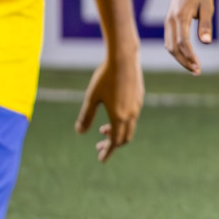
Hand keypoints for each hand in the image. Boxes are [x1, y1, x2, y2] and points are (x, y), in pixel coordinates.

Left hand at [77, 44, 142, 161]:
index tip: (101, 159)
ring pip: (129, 127)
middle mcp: (131, 114)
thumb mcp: (91, 97)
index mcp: (119, 116)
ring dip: (116, 132)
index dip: (107, 151)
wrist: (124, 59)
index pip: (115, 141)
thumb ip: (86, 116)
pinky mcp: (139, 98)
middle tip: (99, 145)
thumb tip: (80, 132)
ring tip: (102, 129)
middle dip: (112, 144)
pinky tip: (113, 114)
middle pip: (124, 137)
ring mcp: (137, 106)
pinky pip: (132, 116)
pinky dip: (122, 122)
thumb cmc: (104, 77)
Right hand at [163, 0, 213, 73]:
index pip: (183, 42)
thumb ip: (206, 25)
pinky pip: (169, 41)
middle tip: (197, 72)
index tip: (199, 66)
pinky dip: (177, 51)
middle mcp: (170, 21)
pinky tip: (187, 58)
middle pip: (173, 48)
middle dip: (184, 61)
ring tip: (194, 68)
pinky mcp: (168, 22)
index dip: (190, 56)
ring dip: (180, 58)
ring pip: (169, 46)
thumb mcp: (208, 7)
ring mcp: (167, 22)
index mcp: (180, 17)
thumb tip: (206, 43)